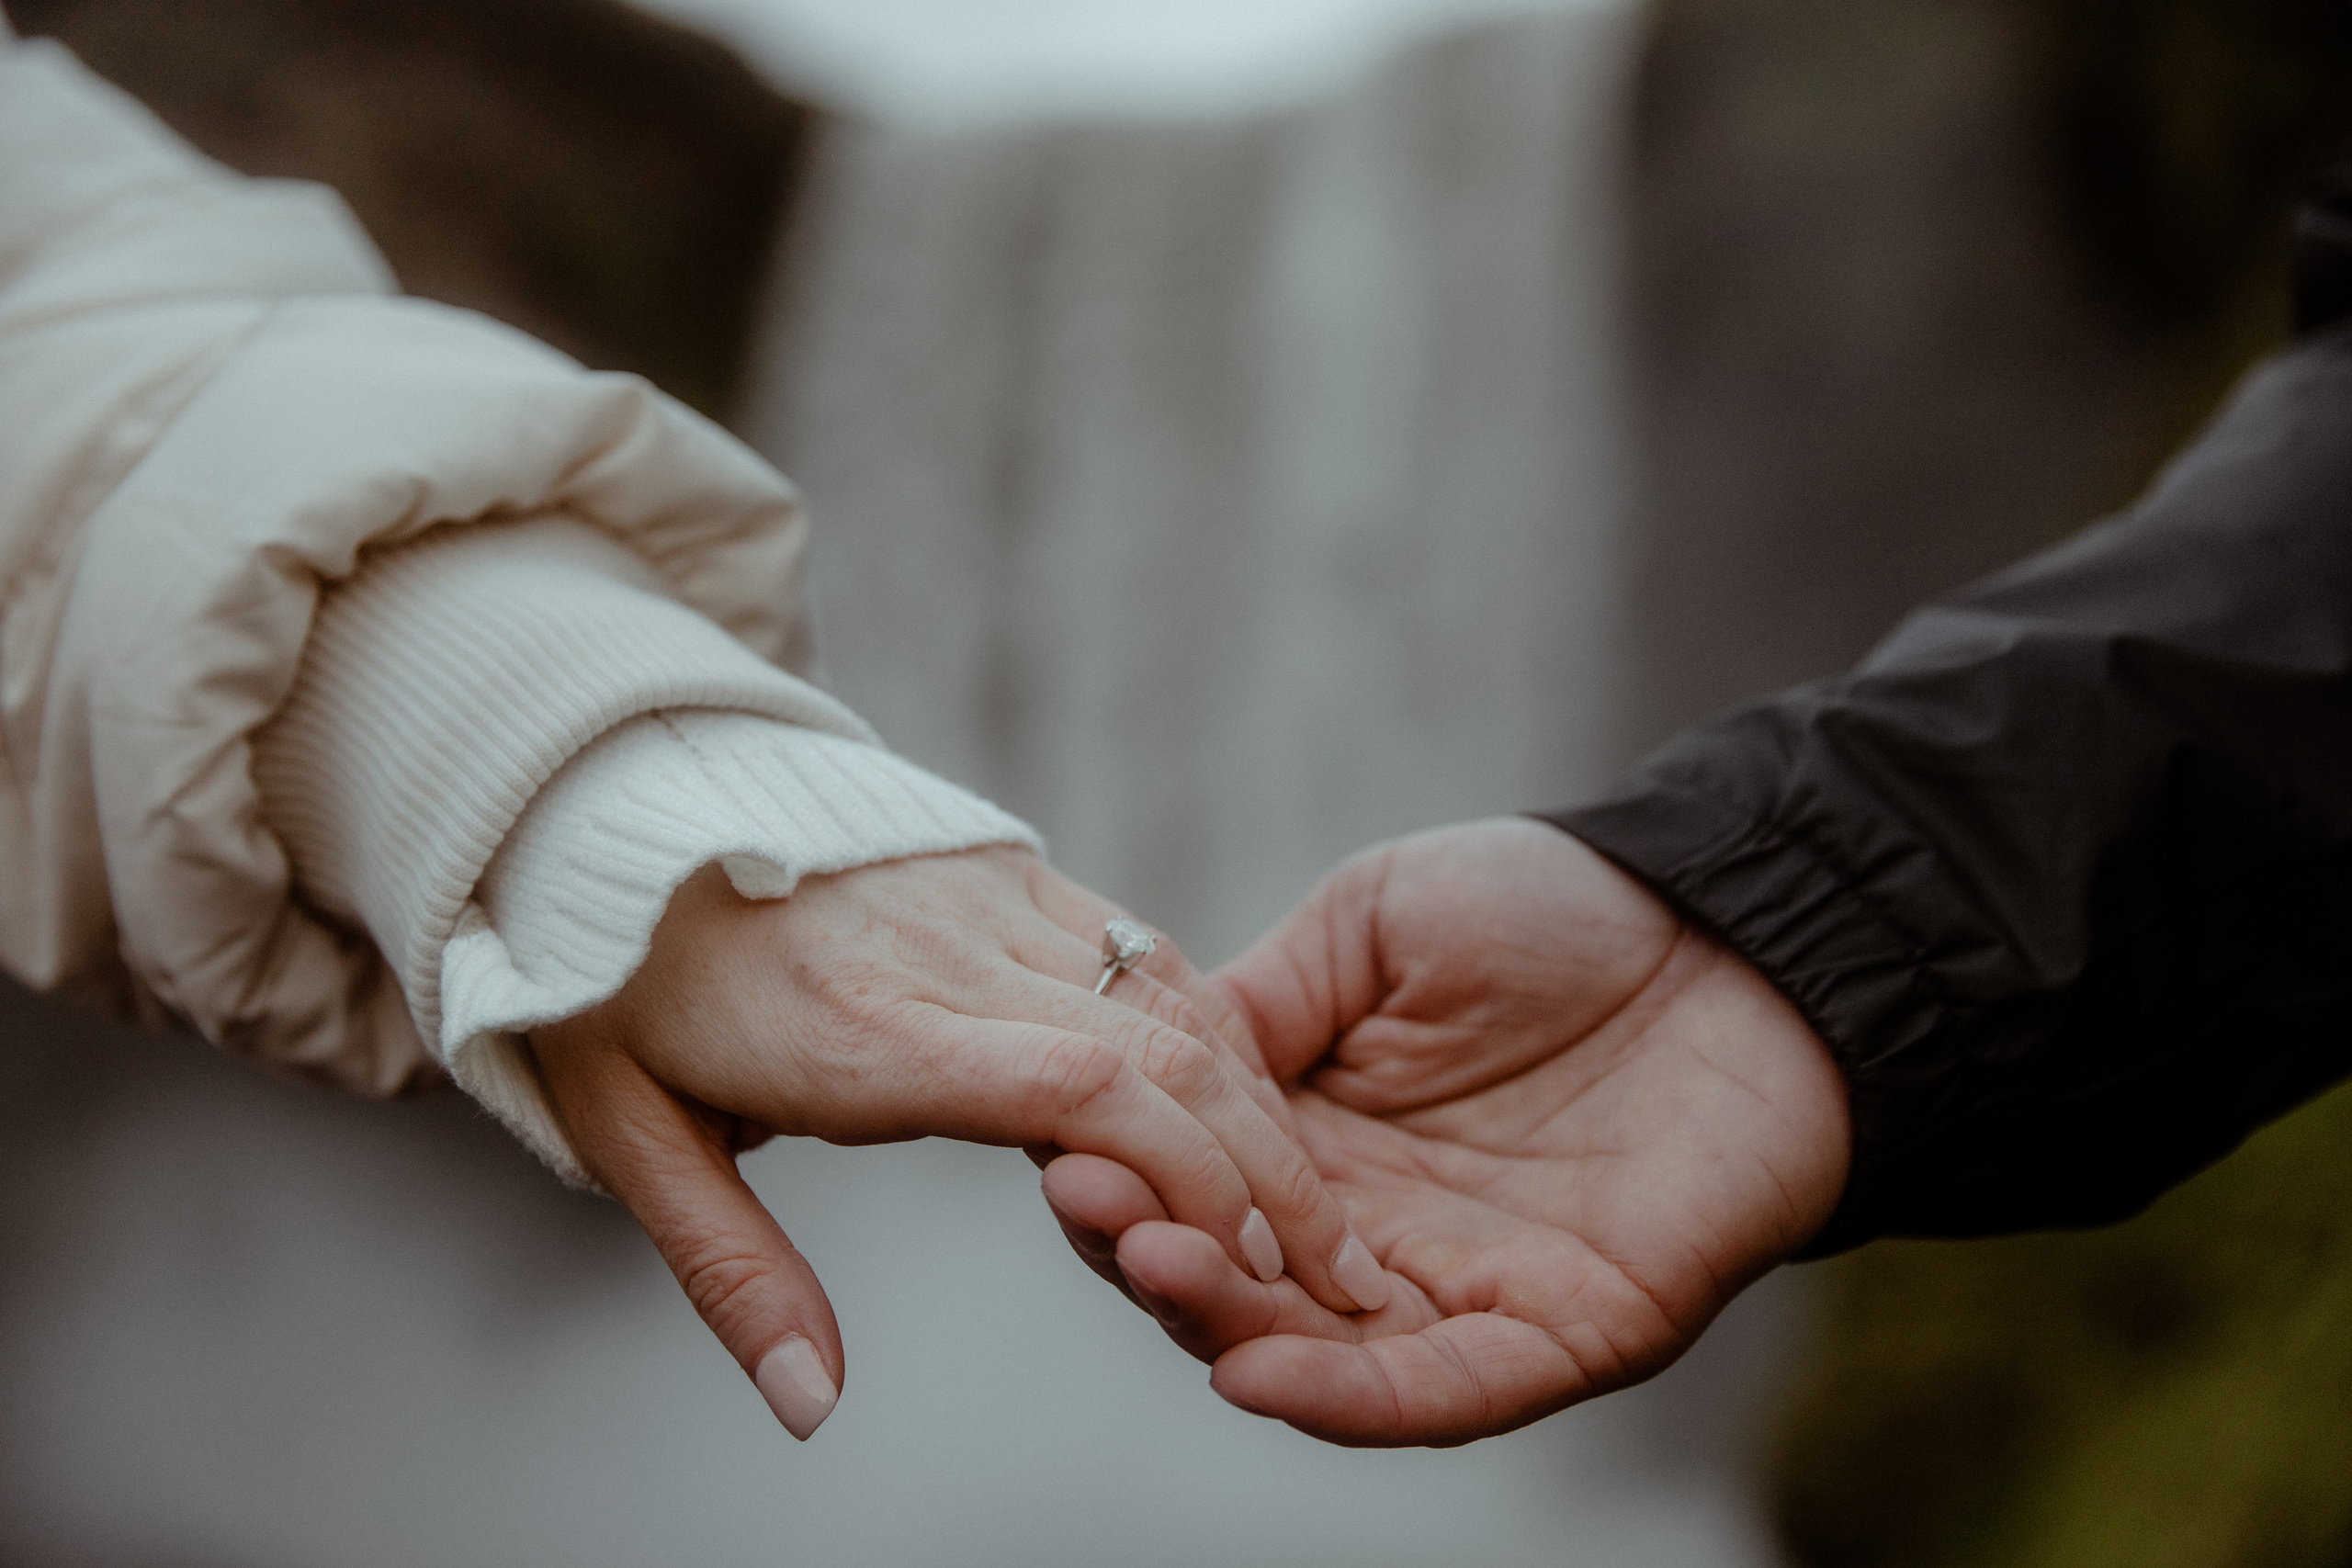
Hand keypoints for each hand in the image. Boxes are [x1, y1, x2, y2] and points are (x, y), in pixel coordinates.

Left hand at [527, 845, 1381, 1440]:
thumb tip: (812, 1407)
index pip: (1077, 1090)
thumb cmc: (612, 982)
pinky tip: (1248, 1092)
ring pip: (1165, 993)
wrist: (609, 802)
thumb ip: (735, 1275)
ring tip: (1312, 1199)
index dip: (1184, 1178)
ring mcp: (986, 895)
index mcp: (866, 1032)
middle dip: (1264, 1166)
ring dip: (1255, 1100)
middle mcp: (947, 953)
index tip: (1248, 1264)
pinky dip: (1209, 1026)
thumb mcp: (636, 1141)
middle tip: (1332, 1266)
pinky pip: (1135, 946)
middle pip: (1154, 1050)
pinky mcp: (1004, 868)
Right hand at [1040, 818, 1849, 1445]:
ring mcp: (1461, 1290)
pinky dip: (1348, 1398)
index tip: (1060, 1142)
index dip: (1123, 1172)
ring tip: (1158, 1265)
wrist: (1735, 926)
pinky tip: (1256, 1373)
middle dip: (1154, 1253)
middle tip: (1097, 1209)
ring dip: (1225, 1326)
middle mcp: (1372, 1227)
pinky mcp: (1559, 1334)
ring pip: (1317, 1349)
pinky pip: (1441, 1392)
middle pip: (1235, 1281)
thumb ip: (1261, 1005)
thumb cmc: (1555, 909)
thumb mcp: (1371, 923)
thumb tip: (1136, 1069)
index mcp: (1317, 1131)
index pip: (1192, 1182)